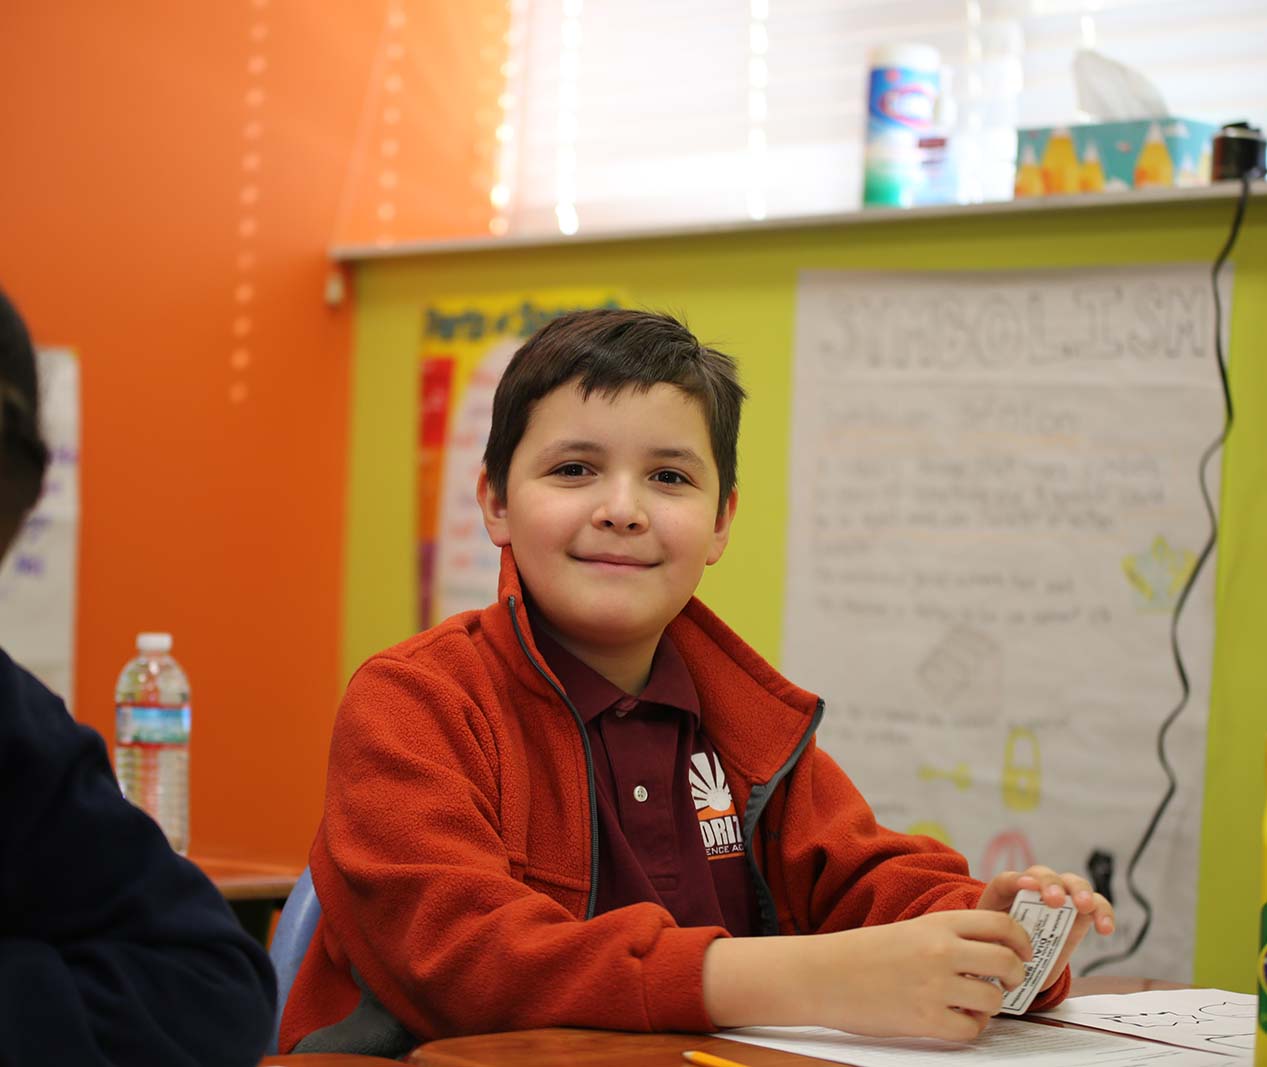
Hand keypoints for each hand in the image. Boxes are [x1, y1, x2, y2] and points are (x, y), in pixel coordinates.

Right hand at [704, 910, 1031, 1041]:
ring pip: (993, 1000)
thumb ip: (949, 936)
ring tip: (973, 1003)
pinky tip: (956, 1020)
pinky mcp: (925, 1019)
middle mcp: (942, 951)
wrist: (824, 974)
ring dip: (990, 1005)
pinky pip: (971, 1030)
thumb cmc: (864, 953)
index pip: (1002, 925)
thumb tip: (992, 952)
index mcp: (938, 923)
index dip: (1022, 941)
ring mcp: (935, 986)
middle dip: (1015, 976)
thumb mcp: (911, 930)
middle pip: (1007, 963)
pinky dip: (970, 1028)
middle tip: (1006, 982)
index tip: (1022, 952)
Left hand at [976, 865, 1114, 990]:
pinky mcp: (1082, 913)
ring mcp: (1060, 899)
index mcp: (1005, 895)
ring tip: (1085, 906)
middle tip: (1054, 900)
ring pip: (1072, 883)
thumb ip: (999, 940)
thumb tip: (1006, 946)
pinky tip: (1105, 928)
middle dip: (1050, 884)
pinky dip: (1103, 912)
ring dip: (1079, 891)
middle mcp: (1034, 889)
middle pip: (1042, 875)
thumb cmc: (1004, 947)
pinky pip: (1097, 905)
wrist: (1022, 963)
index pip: (1008, 881)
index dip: (1016, 880)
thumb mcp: (995, 943)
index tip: (1025, 886)